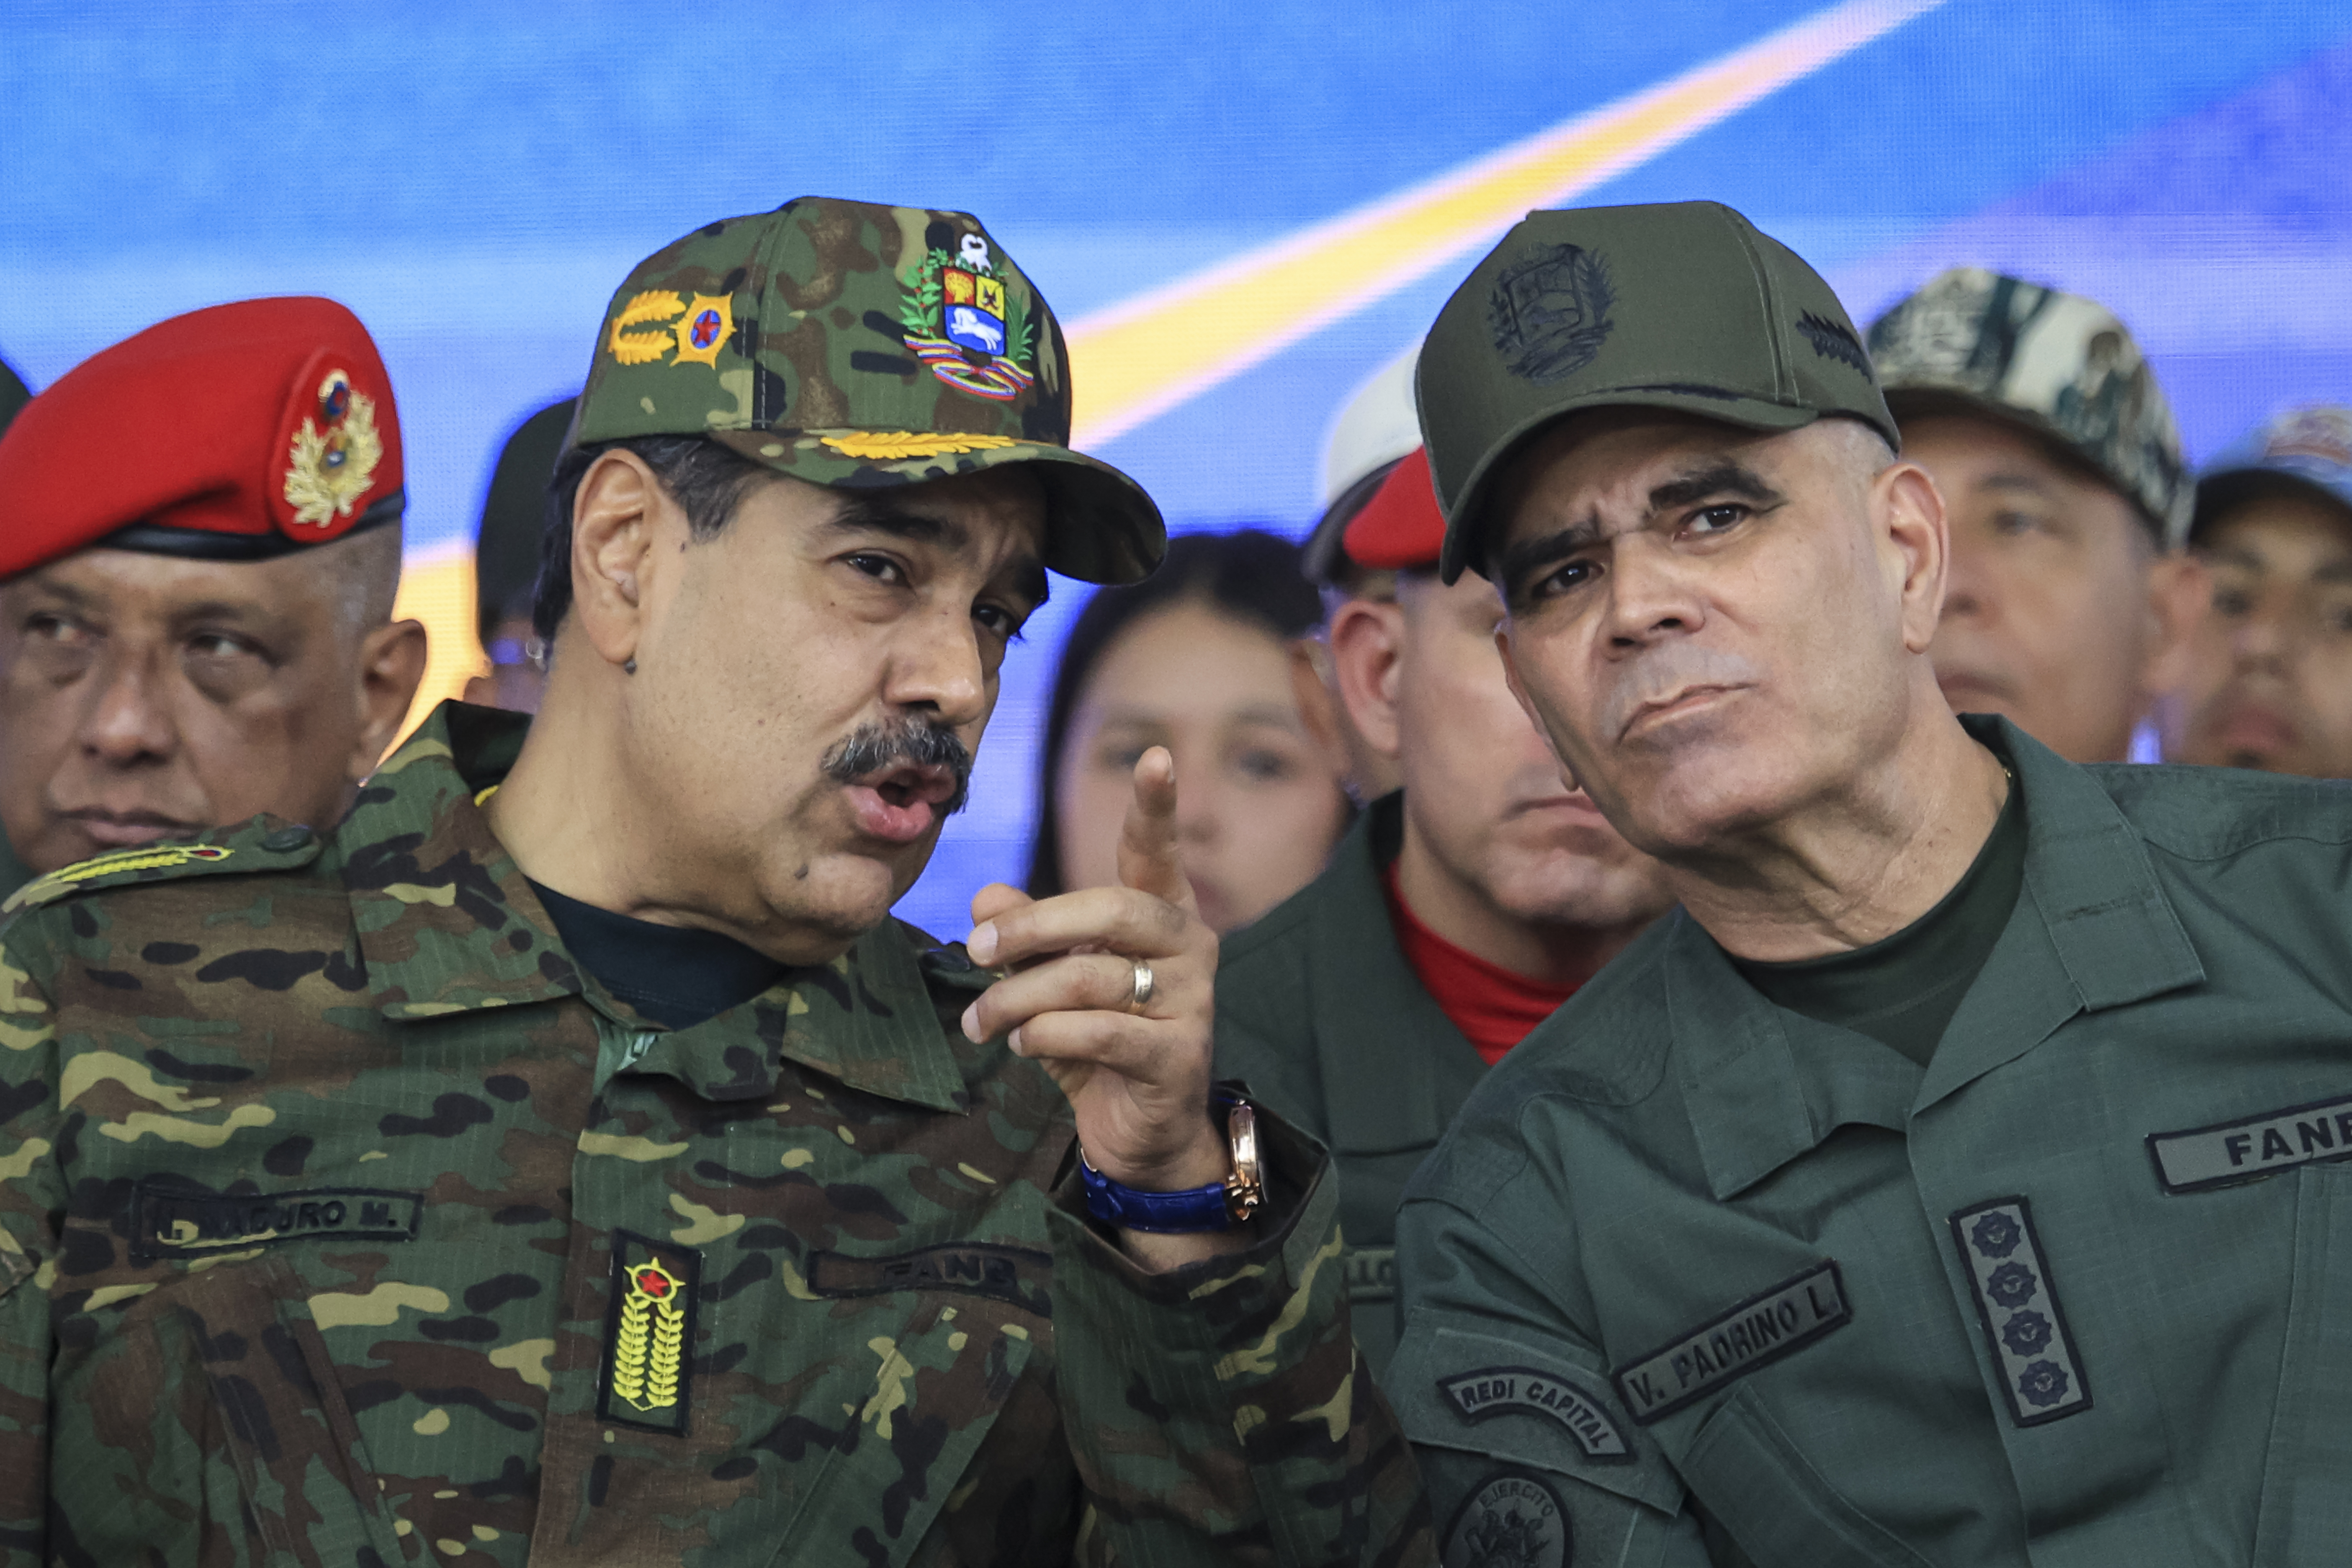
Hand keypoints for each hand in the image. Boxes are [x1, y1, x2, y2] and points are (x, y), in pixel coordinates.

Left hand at [960, 749, 1237, 1261]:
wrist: (1141, 1135)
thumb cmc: (1097, 1042)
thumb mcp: (1051, 980)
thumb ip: (1025, 934)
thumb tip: (985, 895)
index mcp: (1161, 916)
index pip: (1157, 853)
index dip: (1157, 807)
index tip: (1158, 755)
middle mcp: (1187, 948)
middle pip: (1111, 909)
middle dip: (1033, 925)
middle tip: (977, 949)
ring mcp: (1191, 1003)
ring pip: (1091, 977)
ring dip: (1018, 998)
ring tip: (981, 1022)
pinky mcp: (1178, 1057)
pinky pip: (1100, 1030)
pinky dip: (1046, 1035)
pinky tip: (1022, 1046)